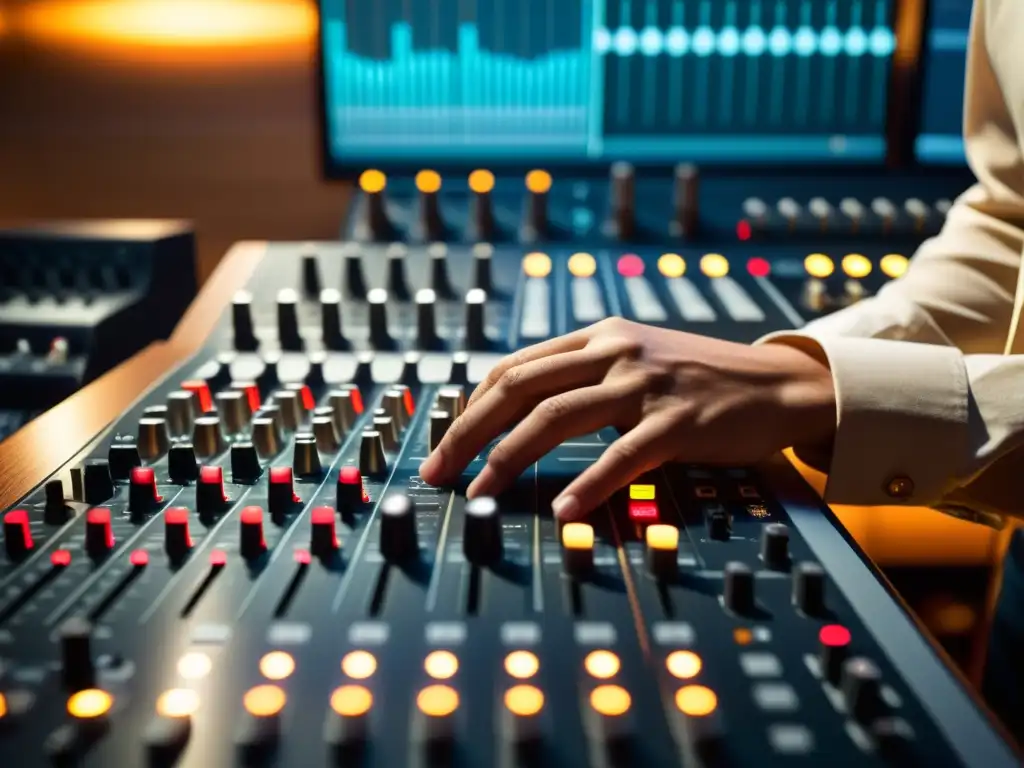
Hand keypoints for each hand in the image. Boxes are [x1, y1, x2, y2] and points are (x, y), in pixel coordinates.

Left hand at [419, 318, 835, 519]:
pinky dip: (587, 486)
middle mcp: (614, 351)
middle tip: (438, 472)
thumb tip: (520, 408)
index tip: (447, 444)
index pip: (514, 368)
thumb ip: (583, 375)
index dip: (471, 408)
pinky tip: (563, 511)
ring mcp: (645, 383)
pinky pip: (621, 456)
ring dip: (507, 460)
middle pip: (518, 389)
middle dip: (467, 434)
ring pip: (555, 419)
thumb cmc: (699, 378)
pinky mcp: (678, 420)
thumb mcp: (635, 358)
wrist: (778, 383)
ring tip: (480, 495)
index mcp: (597, 337)